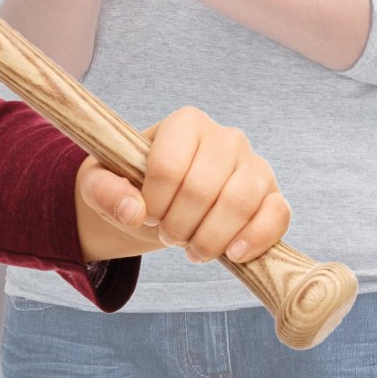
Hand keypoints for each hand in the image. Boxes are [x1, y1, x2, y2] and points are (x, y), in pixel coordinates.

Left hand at [76, 108, 289, 265]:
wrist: (163, 202)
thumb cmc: (131, 185)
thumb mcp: (100, 183)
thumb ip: (104, 191)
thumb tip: (133, 212)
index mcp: (185, 123)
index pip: (168, 167)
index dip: (152, 203)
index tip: (144, 213)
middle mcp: (226, 137)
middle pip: (202, 189)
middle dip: (177, 225)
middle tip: (166, 234)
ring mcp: (254, 166)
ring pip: (240, 204)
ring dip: (209, 238)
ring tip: (191, 248)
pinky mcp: (273, 196)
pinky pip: (276, 216)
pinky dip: (255, 239)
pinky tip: (232, 253)